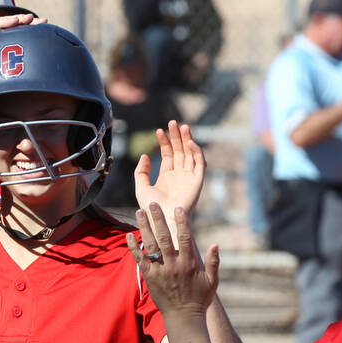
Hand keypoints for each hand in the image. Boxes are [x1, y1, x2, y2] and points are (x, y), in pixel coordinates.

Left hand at [126, 202, 218, 317]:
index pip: (185, 239)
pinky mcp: (149, 277)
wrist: (183, 318)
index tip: (178, 209)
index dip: (182, 223)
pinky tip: (128, 235)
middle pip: (164, 238)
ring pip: (150, 246)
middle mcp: (173, 265)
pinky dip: (134, 247)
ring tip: (139, 212)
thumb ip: (214, 262)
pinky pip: (140, 259)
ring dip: (144, 228)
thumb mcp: (212, 282)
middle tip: (153, 204)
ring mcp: (160, 271)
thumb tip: (216, 244)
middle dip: (158, 220)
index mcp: (189, 264)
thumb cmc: (199, 299)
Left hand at [134, 120, 205, 247]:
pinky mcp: (197, 181)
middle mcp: (179, 176)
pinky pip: (200, 163)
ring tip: (182, 126)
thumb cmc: (151, 208)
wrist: (163, 220)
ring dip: (187, 139)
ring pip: (190, 154)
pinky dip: (196, 152)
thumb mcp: (141, 187)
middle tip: (172, 122)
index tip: (158, 131)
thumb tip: (144, 155)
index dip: (164, 142)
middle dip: (176, 136)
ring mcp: (189, 178)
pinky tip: (189, 142)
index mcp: (167, 177)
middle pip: (179, 151)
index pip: (168, 154)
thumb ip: (141, 171)